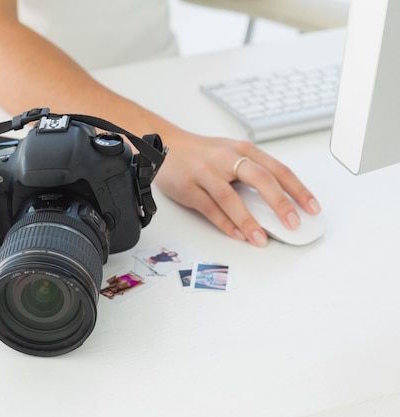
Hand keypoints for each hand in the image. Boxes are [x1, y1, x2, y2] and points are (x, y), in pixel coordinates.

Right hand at [155, 131, 321, 246]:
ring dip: (249, 221)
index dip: (298, 190)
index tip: (312, 208)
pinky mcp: (188, 187)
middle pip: (259, 179)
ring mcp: (206, 172)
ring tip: (261, 238)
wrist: (163, 144)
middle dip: (280, 203)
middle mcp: (226, 158)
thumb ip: (251, 174)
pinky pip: (208, 208)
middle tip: (293, 224)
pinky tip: (237, 234)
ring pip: (231, 197)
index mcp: (242, 150)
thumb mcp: (230, 155)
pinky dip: (224, 223)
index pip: (278, 170)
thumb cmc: (200, 154)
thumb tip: (277, 204)